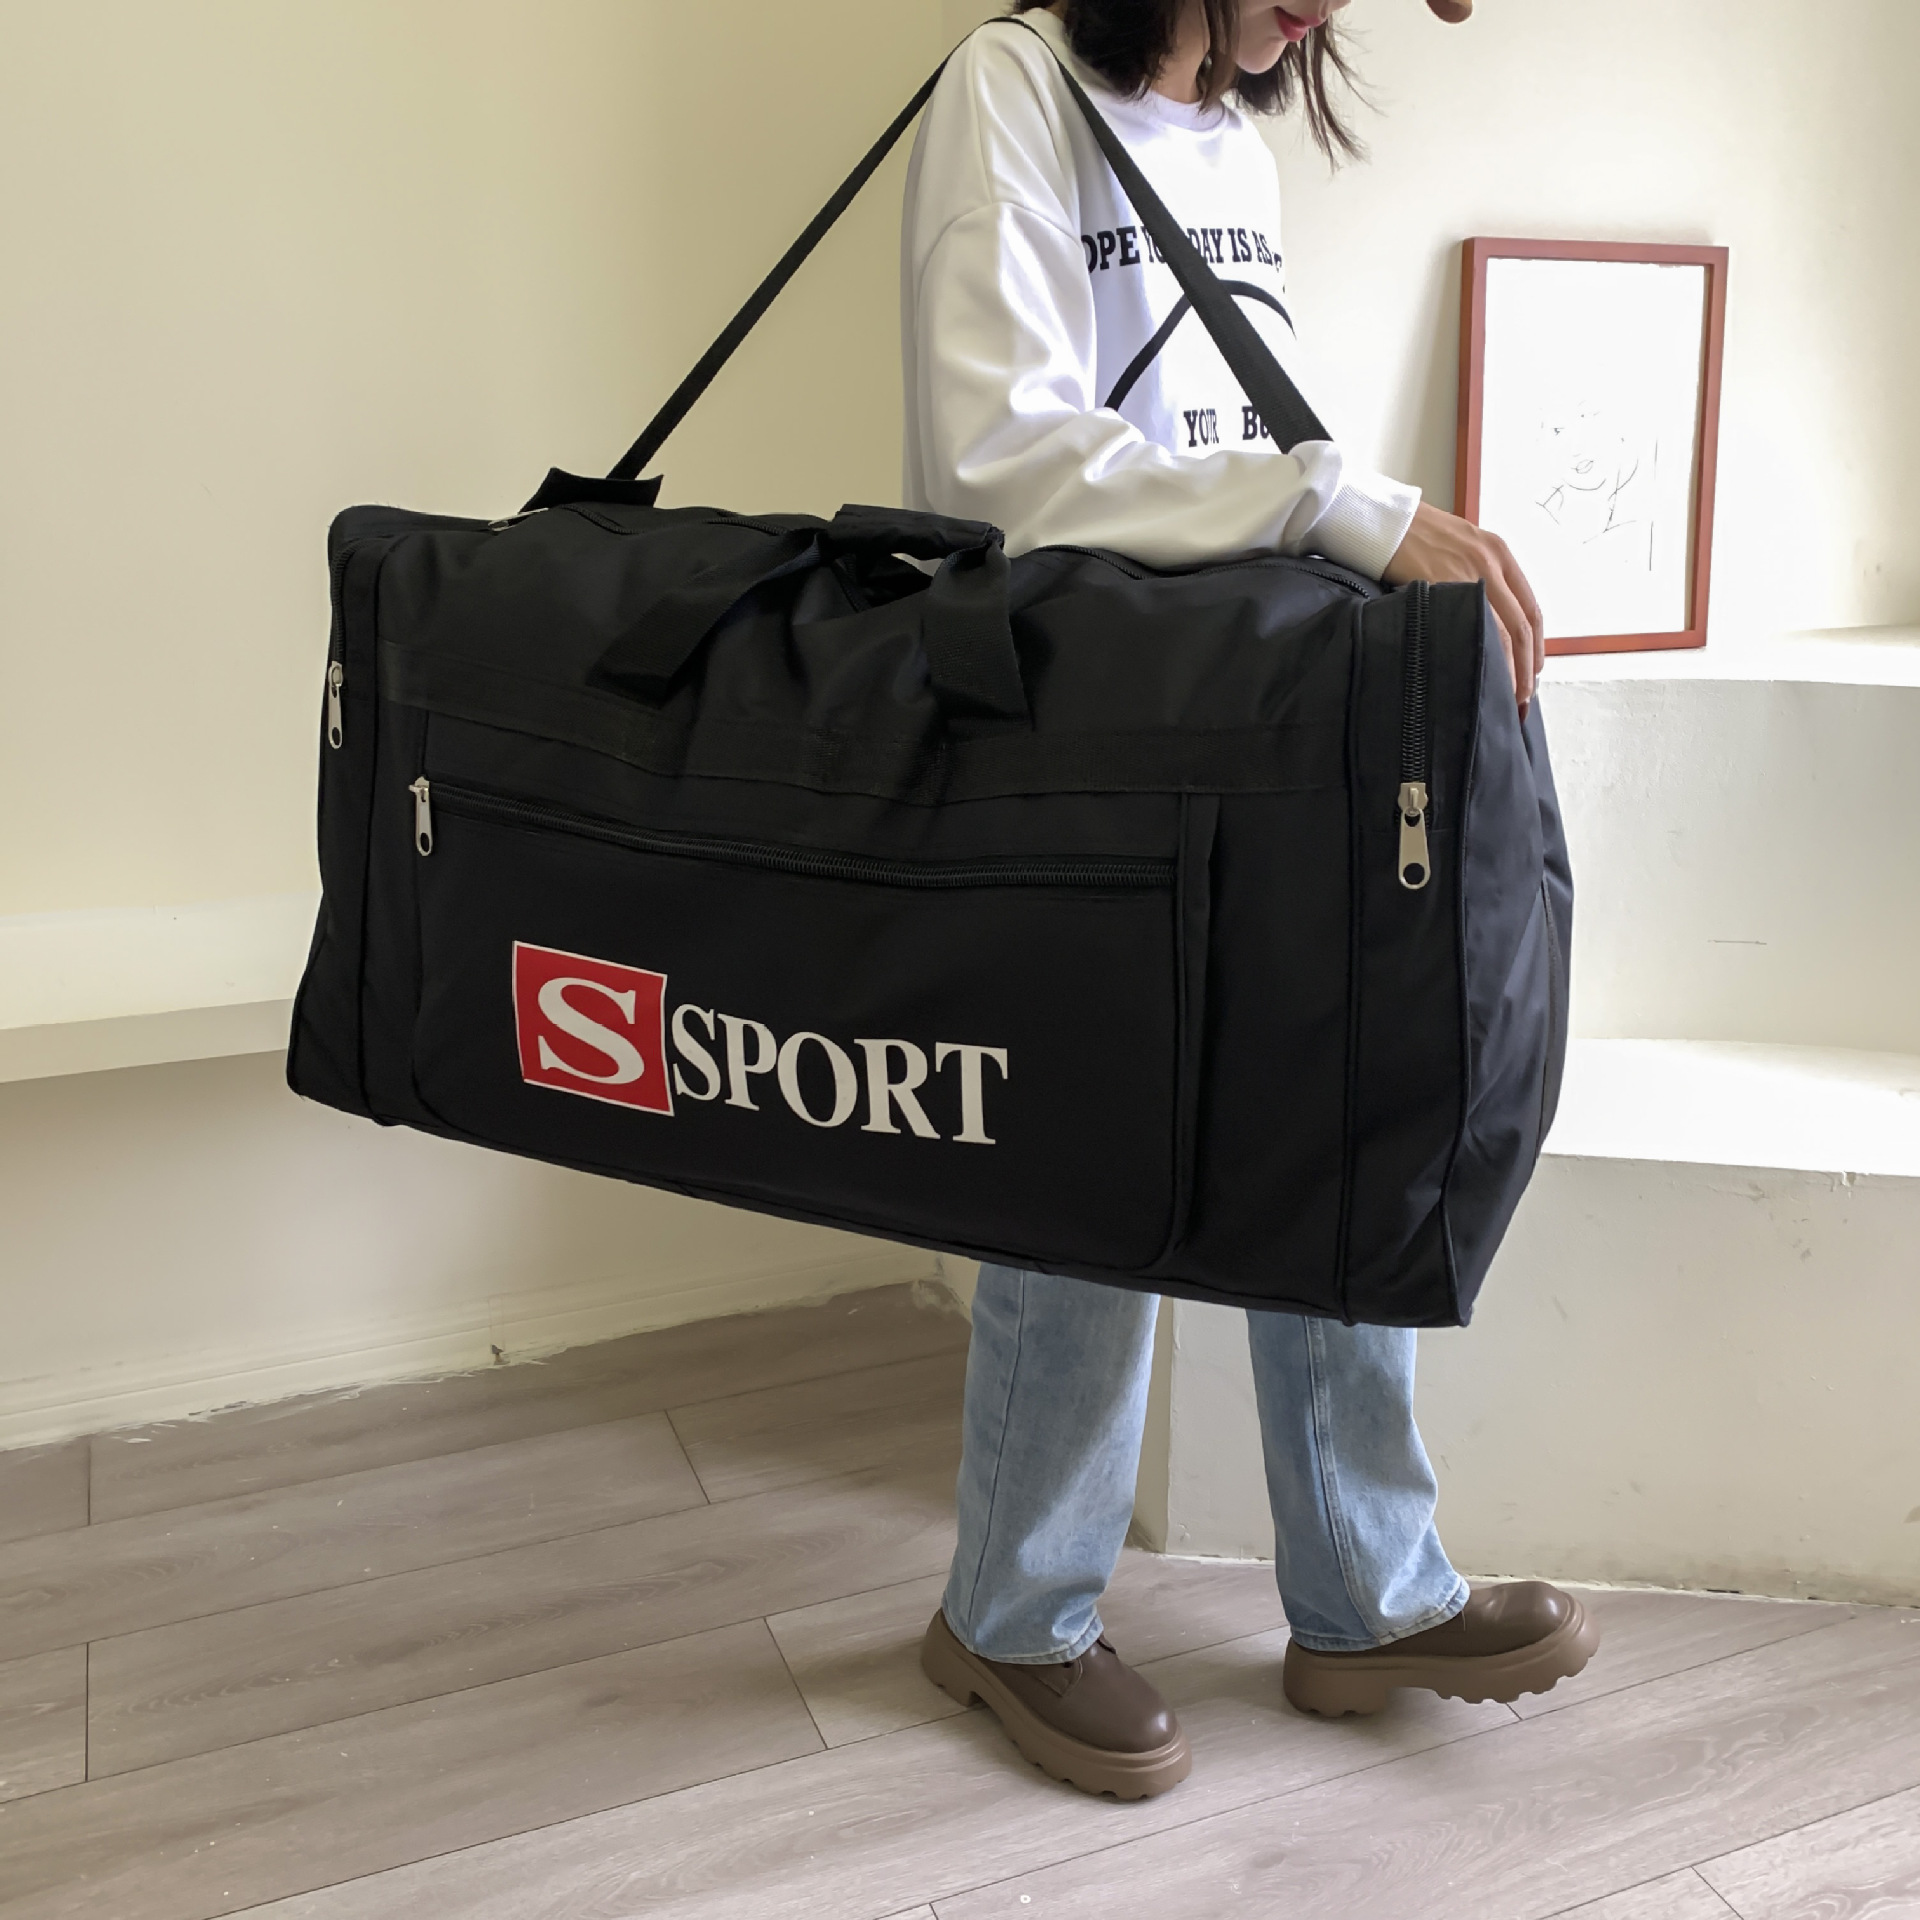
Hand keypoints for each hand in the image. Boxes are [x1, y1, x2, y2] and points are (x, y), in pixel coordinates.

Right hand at [1382, 503, 1544, 715]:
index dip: (1536, 645)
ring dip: (1511, 667)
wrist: (1383, 520)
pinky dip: (1482, 654)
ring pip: (1504, 630)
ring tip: (1507, 694)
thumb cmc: (1412, 535)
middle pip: (1523, 625)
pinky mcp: (1443, 584)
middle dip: (1528, 666)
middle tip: (1523, 695)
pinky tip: (1478, 672)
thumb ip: (1476, 576)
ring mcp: (1469, 574)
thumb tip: (1483, 620)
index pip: (1530, 608)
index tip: (1533, 671)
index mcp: (1498, 553)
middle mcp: (1491, 562)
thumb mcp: (1458, 546)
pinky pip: (1472, 626)